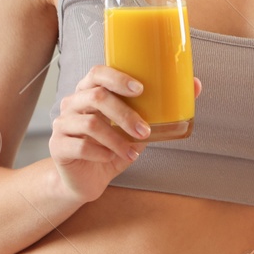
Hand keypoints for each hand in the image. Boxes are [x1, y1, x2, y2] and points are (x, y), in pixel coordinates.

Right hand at [50, 66, 201, 203]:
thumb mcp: (137, 129)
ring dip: (117, 139)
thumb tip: (194, 85)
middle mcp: (72, 103)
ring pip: (89, 123)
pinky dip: (101, 153)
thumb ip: (158, 110)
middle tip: (145, 129)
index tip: (141, 89)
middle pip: (96, 97)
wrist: (86, 180)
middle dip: (125, 114)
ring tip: (133, 151)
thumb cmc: (111, 148)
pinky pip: (80, 146)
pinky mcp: (58, 147)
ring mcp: (62, 124)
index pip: (98, 73)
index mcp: (89, 91)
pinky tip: (111, 158)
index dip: (118, 78)